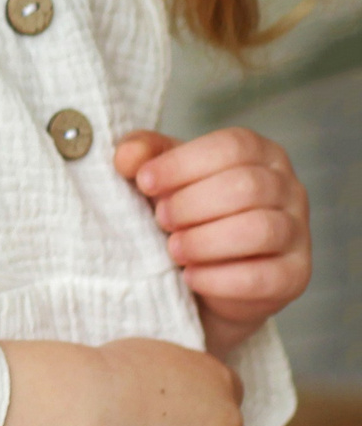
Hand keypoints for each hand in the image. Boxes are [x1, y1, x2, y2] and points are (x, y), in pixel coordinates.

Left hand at [118, 129, 311, 357]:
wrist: (200, 273)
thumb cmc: (182, 210)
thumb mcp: (160, 175)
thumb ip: (140, 154)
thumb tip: (127, 157)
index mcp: (260, 153)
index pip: (232, 146)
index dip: (182, 164)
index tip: (144, 182)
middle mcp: (288, 187)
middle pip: (247, 186)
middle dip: (191, 204)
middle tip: (160, 219)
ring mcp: (298, 233)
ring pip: (260, 229)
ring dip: (205, 240)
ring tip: (173, 248)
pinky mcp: (295, 275)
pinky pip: (263, 277)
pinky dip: (218, 279)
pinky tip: (190, 276)